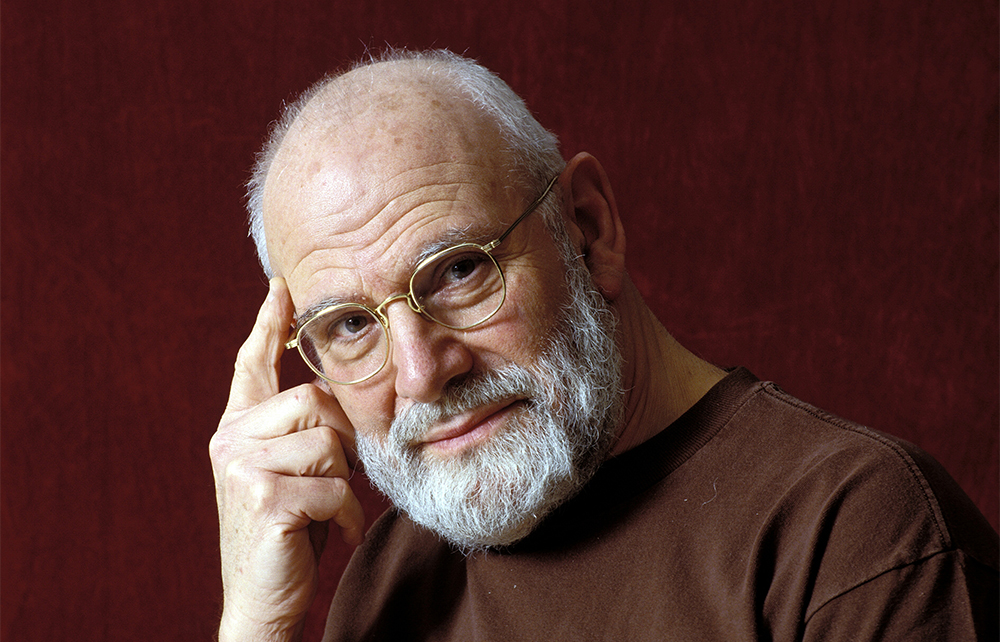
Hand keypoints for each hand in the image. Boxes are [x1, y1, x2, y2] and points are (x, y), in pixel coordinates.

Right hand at [210, 278, 364, 640]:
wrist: (262, 599)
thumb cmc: (287, 534)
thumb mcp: (292, 473)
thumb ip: (302, 432)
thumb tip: (338, 394)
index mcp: (237, 429)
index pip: (251, 365)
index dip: (267, 325)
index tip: (280, 287)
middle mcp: (229, 439)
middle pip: (313, 399)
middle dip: (342, 437)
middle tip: (338, 477)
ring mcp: (241, 467)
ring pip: (328, 441)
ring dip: (346, 482)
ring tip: (332, 510)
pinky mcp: (264, 497)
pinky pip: (334, 486)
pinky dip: (348, 513)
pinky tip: (334, 531)